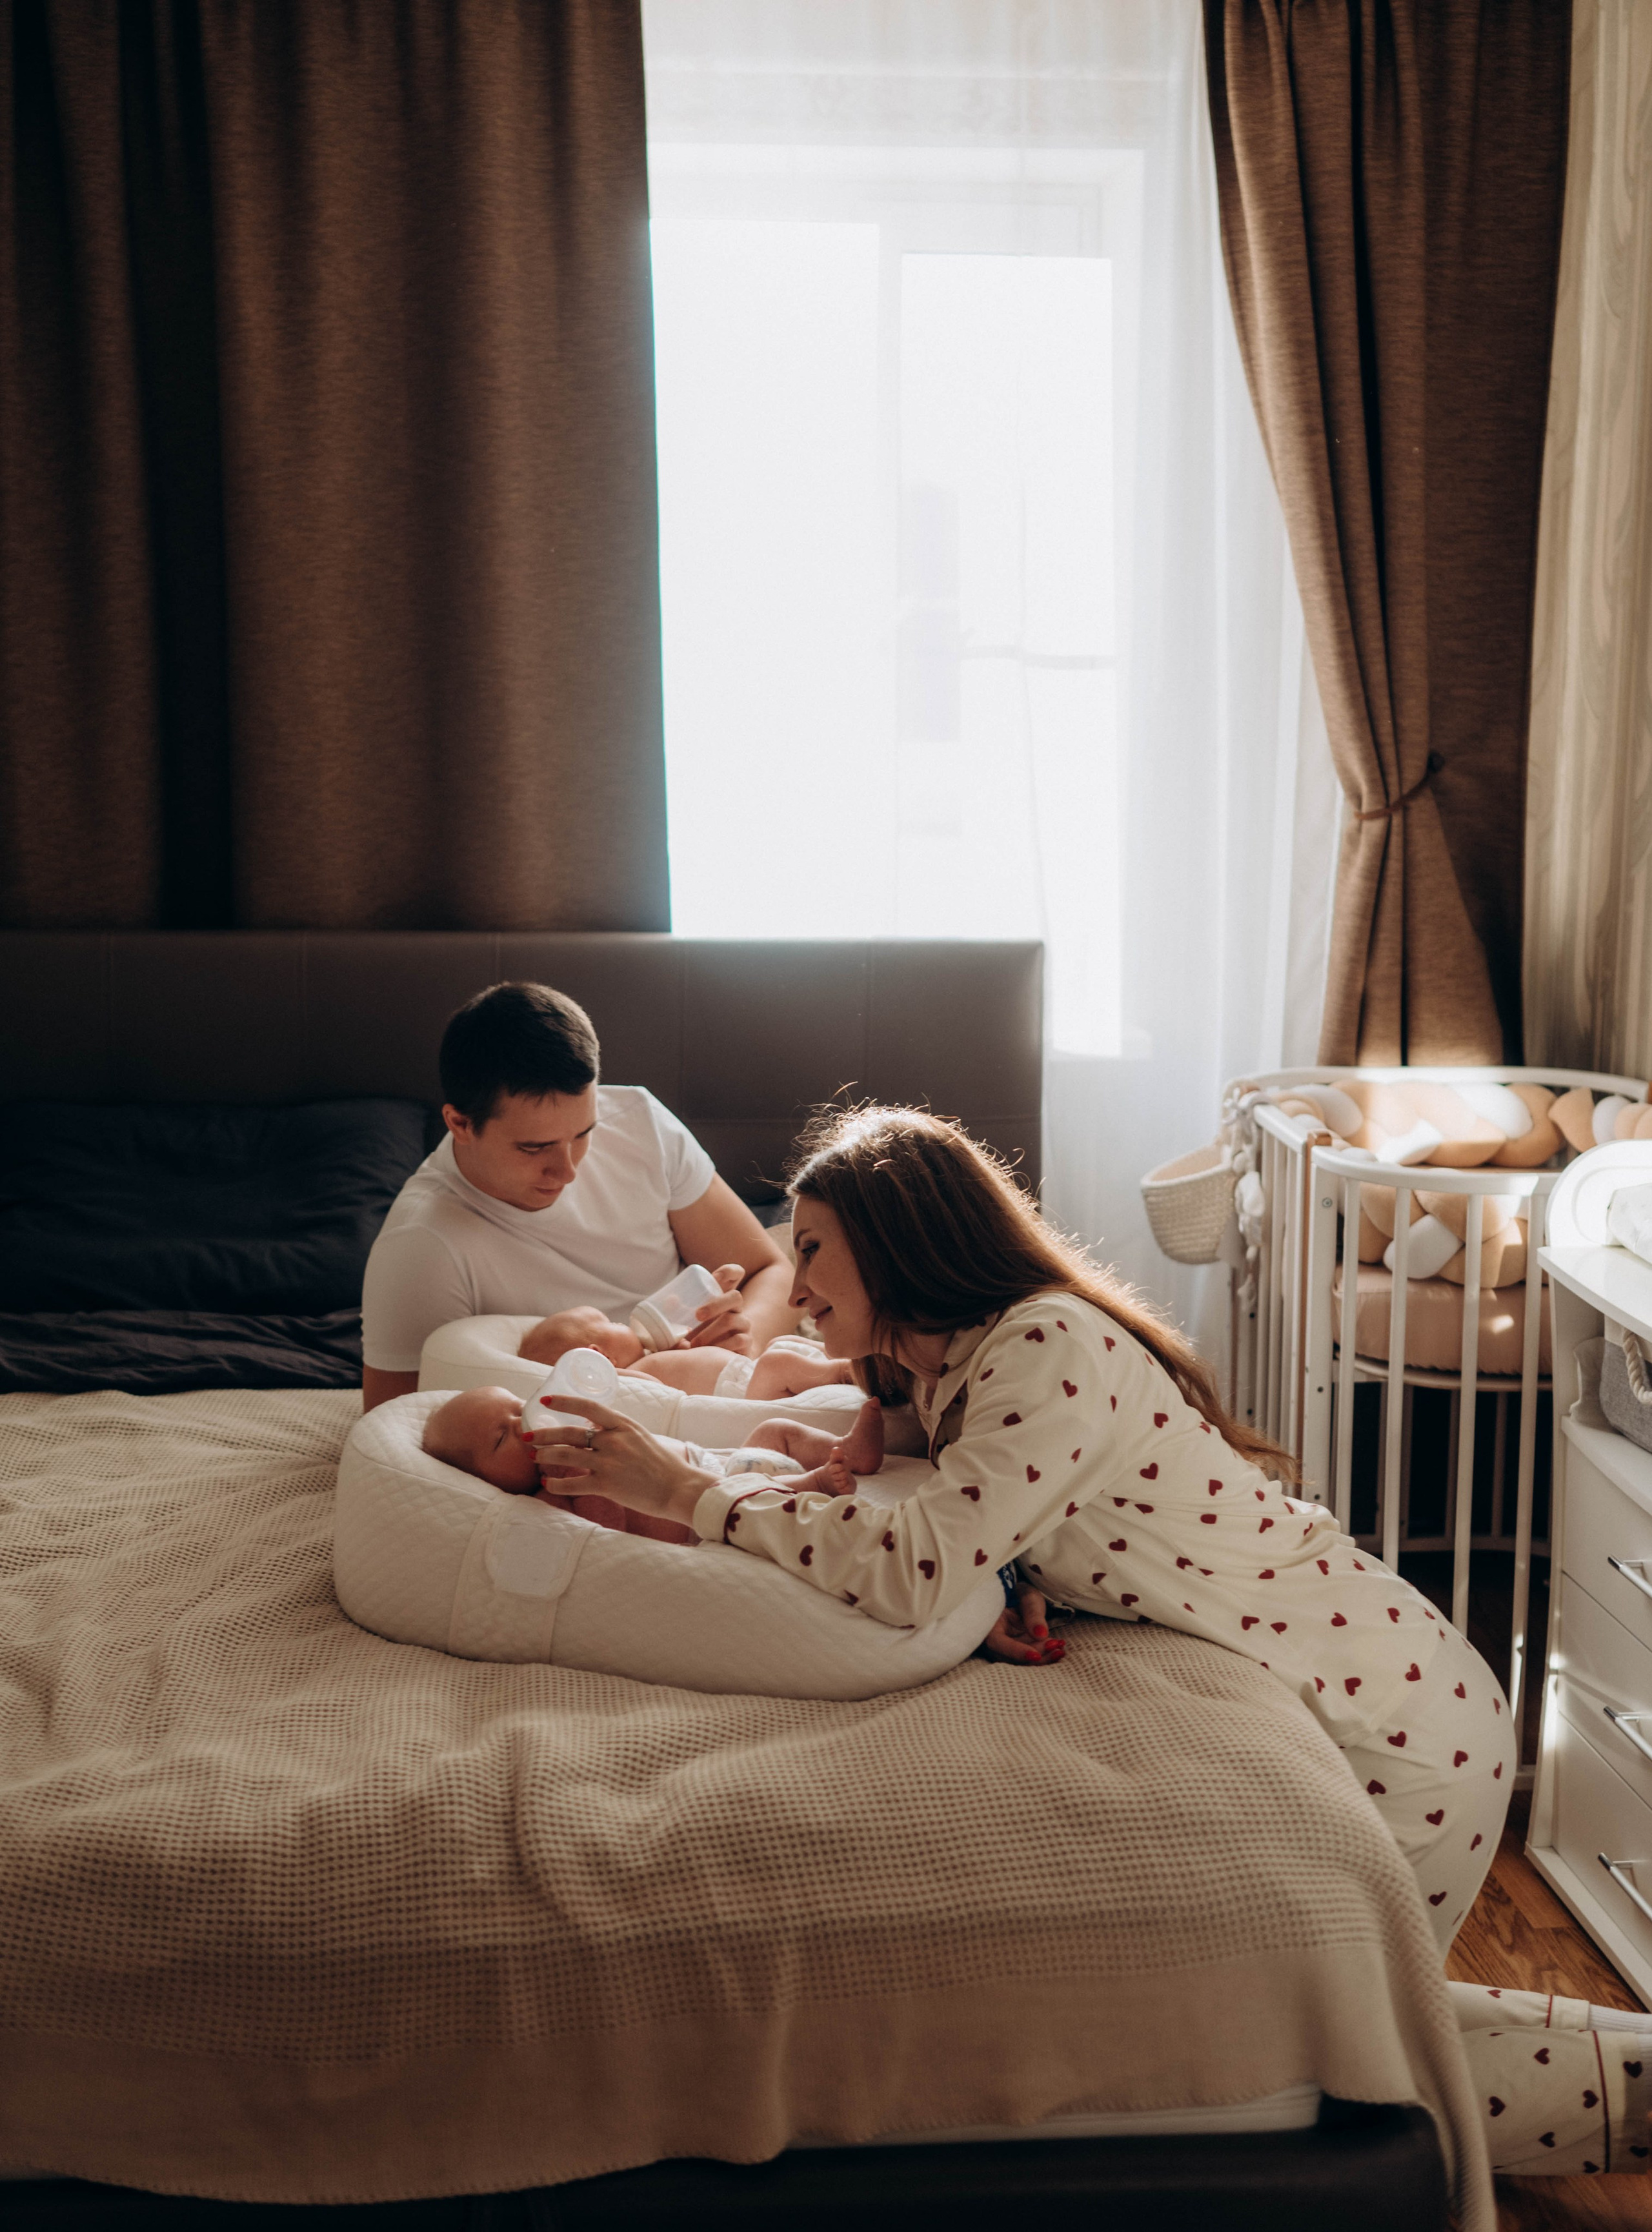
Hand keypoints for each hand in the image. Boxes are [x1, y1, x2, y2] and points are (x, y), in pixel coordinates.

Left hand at [527, 1396, 717, 1529]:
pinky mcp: (608, 1486)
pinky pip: (574, 1484)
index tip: (545, 1399)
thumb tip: (593, 1428)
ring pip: (567, 1456)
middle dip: (543, 1435)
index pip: (588, 1407)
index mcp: (623, 1424)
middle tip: (527, 1435)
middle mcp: (614, 1440)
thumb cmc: (662, 1463)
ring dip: (546, 1456)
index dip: (563, 1402)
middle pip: (569, 1433)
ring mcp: (610, 1463)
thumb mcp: (640, 1436)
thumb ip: (617, 1431)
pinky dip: (557, 1484)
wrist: (678, 1488)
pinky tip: (548, 1484)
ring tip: (534, 1458)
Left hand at [686, 1263, 753, 1352]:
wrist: (721, 1357)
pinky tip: (710, 1351)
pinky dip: (721, 1345)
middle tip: (697, 1315)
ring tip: (695, 1343)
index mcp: (724, 1296)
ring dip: (710, 1331)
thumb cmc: (703, 1332)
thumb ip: (682, 1310)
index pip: (736, 1275)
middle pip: (735, 1296)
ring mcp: (744, 1324)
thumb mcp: (693, 1319)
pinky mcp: (747, 1341)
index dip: (729, 1271)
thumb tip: (671, 1300)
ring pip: (732, 1320)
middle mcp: (737, 1308)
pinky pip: (738, 1340)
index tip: (715, 1277)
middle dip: (715, 1304)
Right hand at [983, 1585, 1064, 1666]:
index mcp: (989, 1624)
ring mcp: (1007, 1647)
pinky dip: (1045, 1655)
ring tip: (1061, 1650)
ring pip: (1022, 1661)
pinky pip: (1030, 1657)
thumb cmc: (1021, 1593)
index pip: (998, 1643)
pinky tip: (1060, 1650)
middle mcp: (995, 1640)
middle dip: (1035, 1654)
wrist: (1021, 1597)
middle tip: (1056, 1646)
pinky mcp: (1018, 1651)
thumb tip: (1041, 1635)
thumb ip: (1033, 1614)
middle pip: (1012, 1657)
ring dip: (1043, 1658)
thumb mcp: (1029, 1598)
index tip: (1035, 1655)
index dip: (1016, 1651)